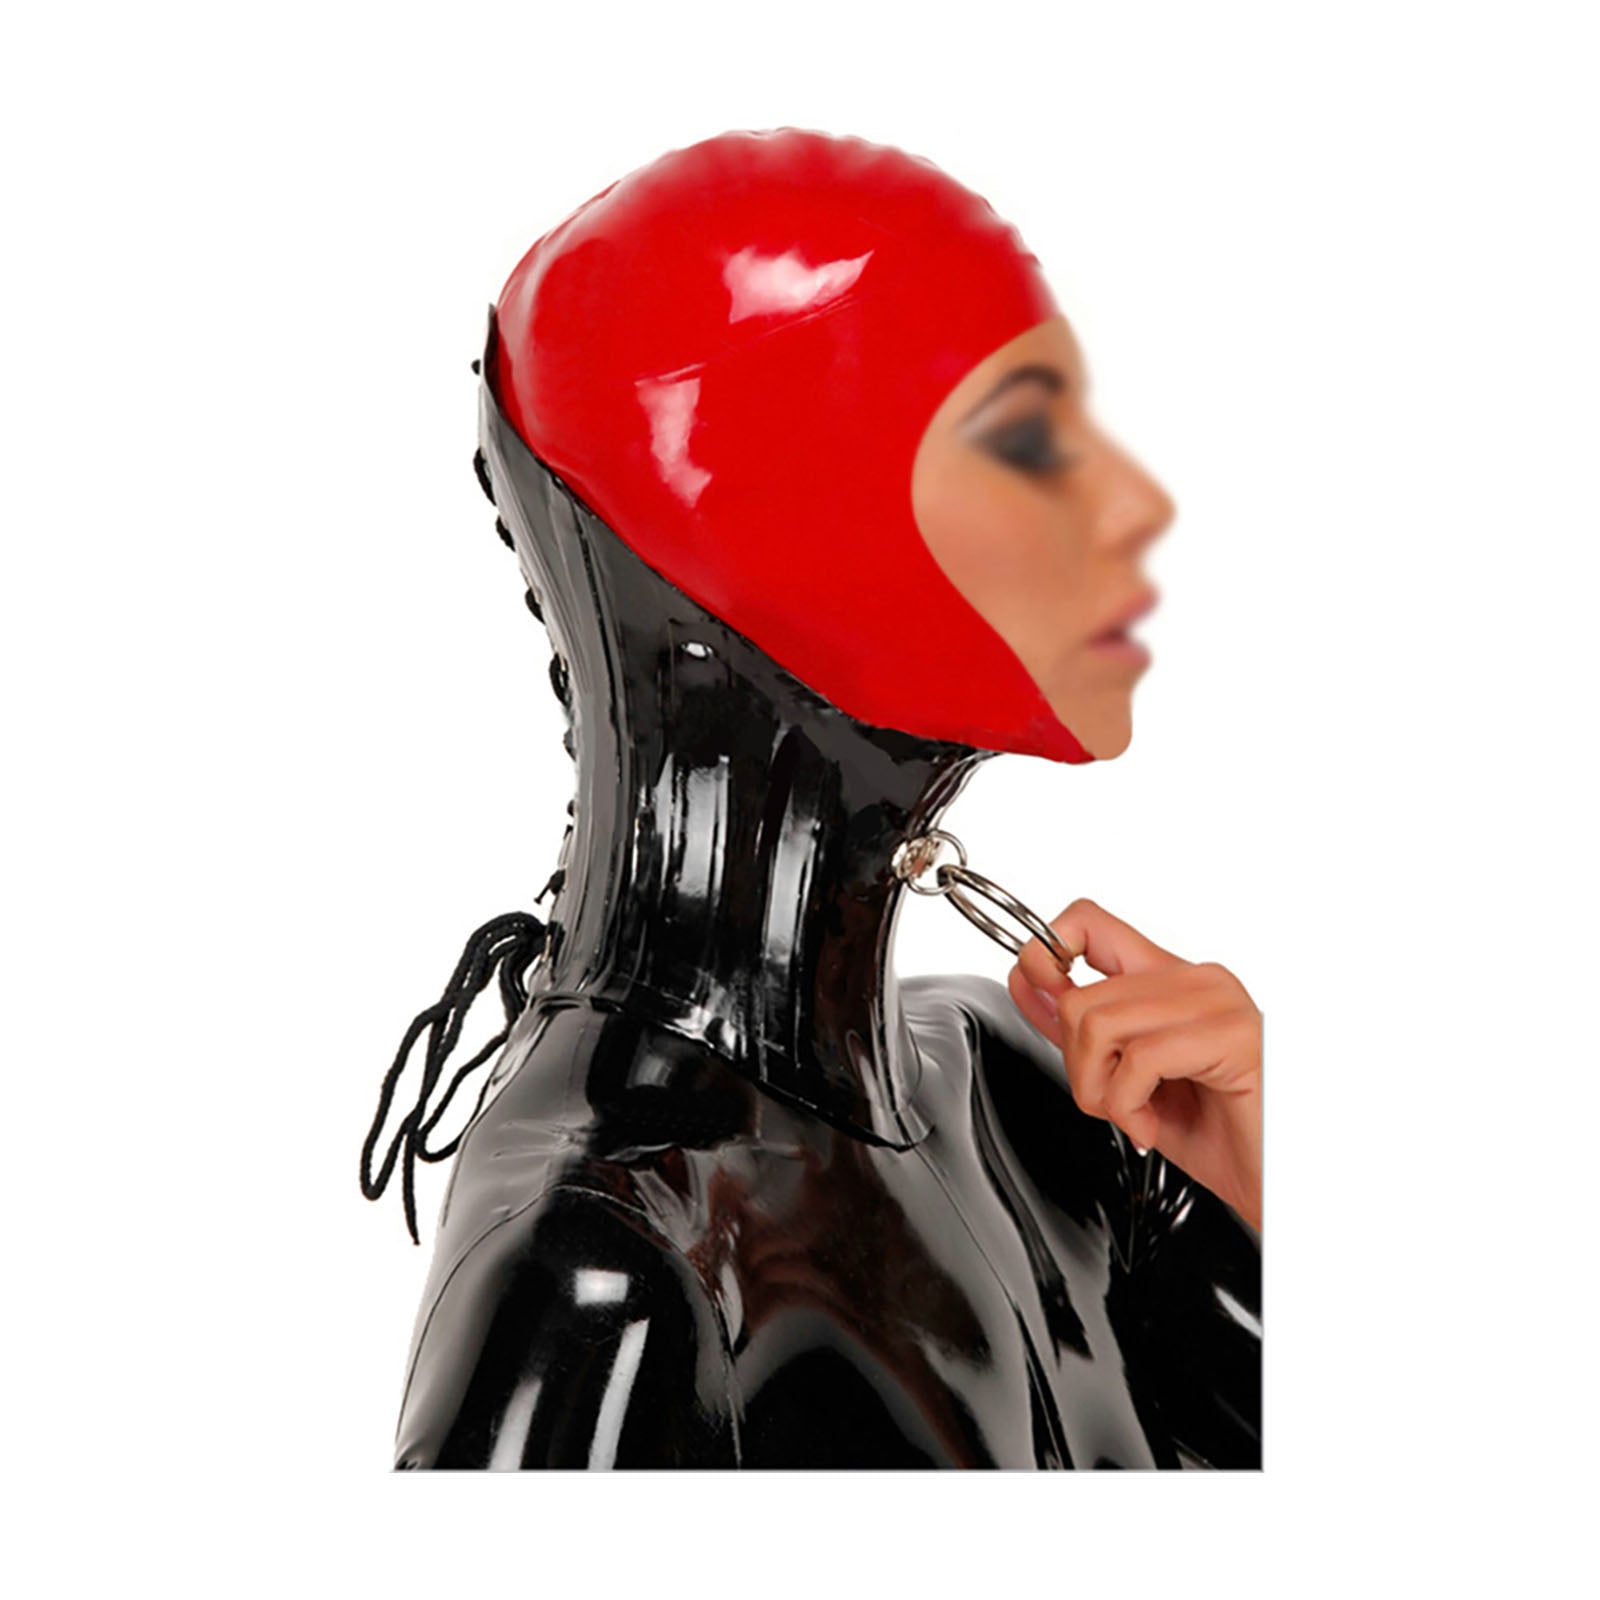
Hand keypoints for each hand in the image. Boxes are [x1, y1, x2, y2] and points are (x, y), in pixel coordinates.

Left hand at [1006, 898, 1261, 1231]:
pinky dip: (1128, 1106)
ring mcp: (1218, 1002)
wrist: (1281, 1187)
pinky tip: (1152, 1127)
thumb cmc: (1222, 1137)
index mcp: (1171, 982)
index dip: (1044, 954)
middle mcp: (1195, 980)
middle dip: (1076, 1068)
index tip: (1037, 995)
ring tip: (1134, 1117)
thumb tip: (1031, 989)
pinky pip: (1139, 1058)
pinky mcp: (1233, 1035)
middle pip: (1080, 996)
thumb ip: (1083, 1035)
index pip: (1087, 924)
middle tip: (1110, 1105)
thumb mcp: (1129, 1083)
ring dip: (1099, 1091)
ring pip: (1099, 1023)